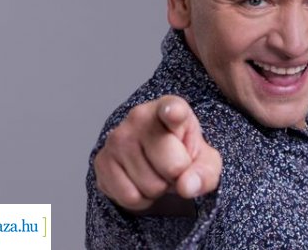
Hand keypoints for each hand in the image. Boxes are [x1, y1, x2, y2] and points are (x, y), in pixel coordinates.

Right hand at [94, 95, 221, 212]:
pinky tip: (141, 182)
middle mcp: (140, 117)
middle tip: (174, 167)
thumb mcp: (205, 161)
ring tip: (156, 172)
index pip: (172, 109)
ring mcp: (117, 138)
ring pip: (150, 186)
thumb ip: (204, 172)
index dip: (173, 112)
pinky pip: (130, 197)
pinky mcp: (102, 160)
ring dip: (158, 189)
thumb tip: (186, 186)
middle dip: (177, 176)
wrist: (154, 159)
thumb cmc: (182, 153)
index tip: (173, 113)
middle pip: (172, 166)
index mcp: (171, 107)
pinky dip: (141, 199)